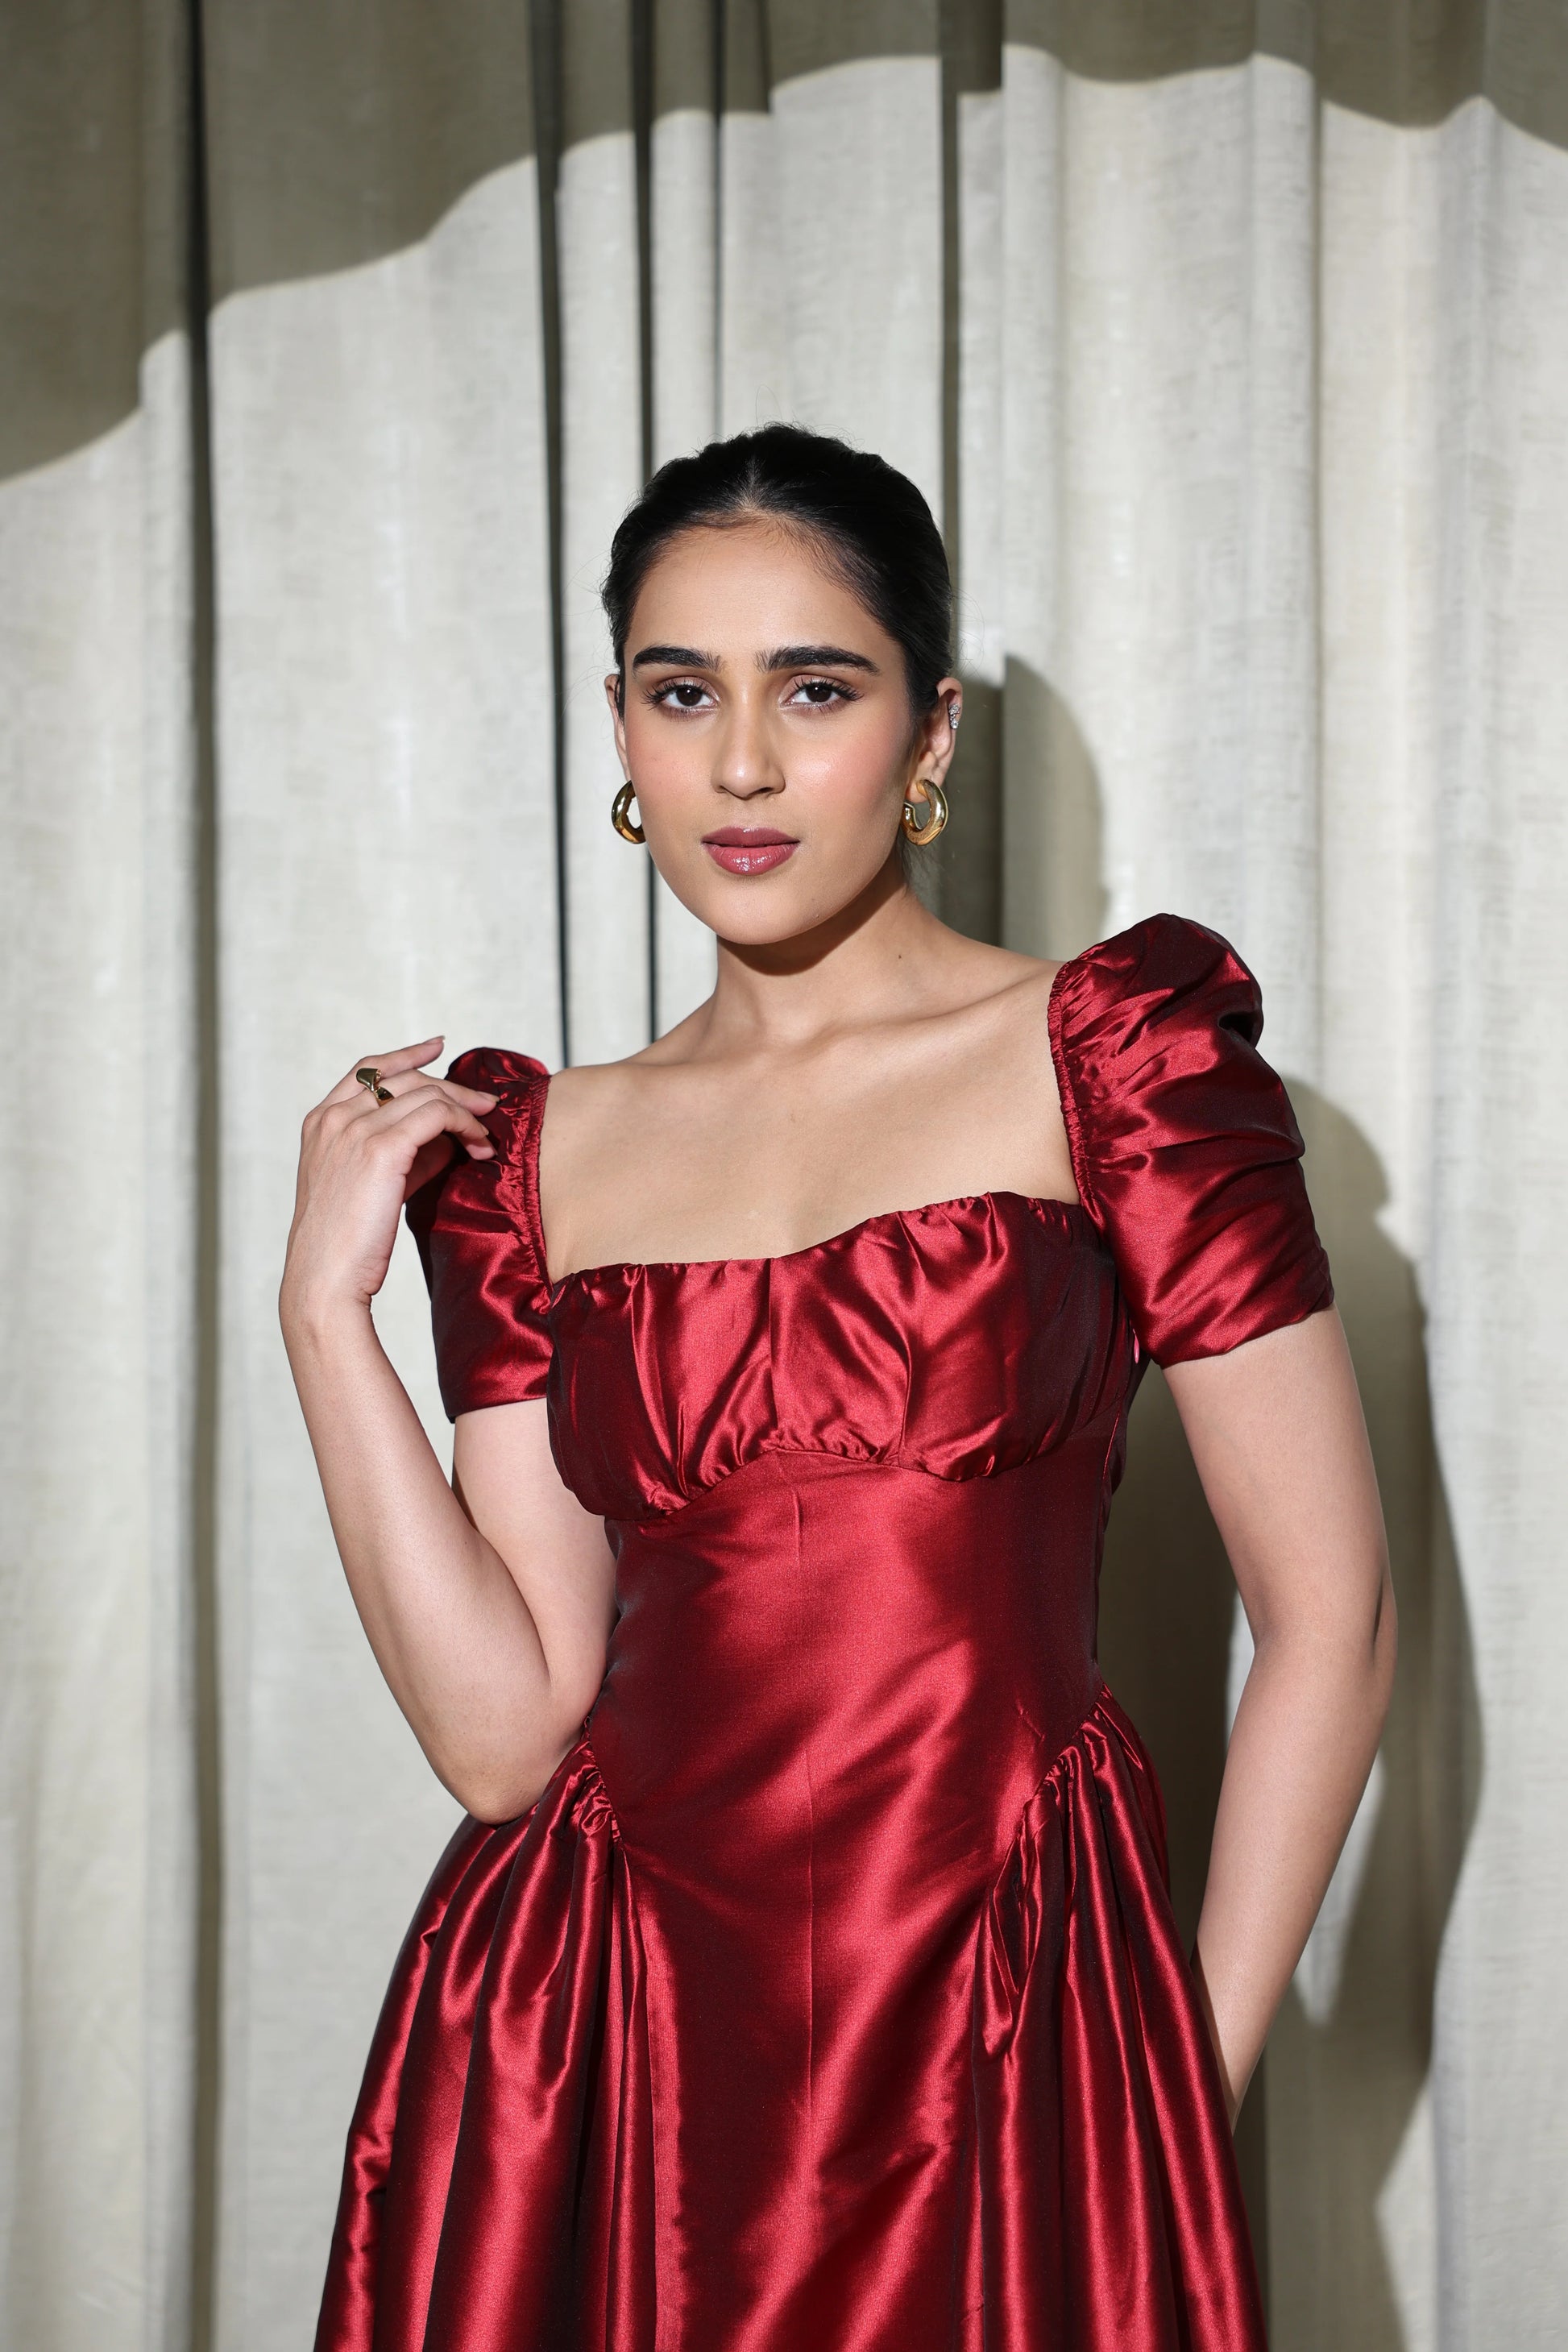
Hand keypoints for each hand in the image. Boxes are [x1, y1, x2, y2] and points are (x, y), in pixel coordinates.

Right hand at [281, 1037, 497, 1325]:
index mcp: (320, 1121)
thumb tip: (448, 1136)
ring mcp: (355, 1129)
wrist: (324, 1278)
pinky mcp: (382, 1149)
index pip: (368, 1068)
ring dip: (466, 1109)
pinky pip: (438, 1115)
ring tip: (487, 1134)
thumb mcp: (370, 1184)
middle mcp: (334, 1117)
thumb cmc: (347, 1241)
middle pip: (405, 1078)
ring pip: (427, 1093)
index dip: (406, 1054)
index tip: (437, 1046)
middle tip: (485, 1105)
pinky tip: (480, 1145)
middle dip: (452, 1087)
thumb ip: (404, 1153)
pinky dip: (465, 1125)